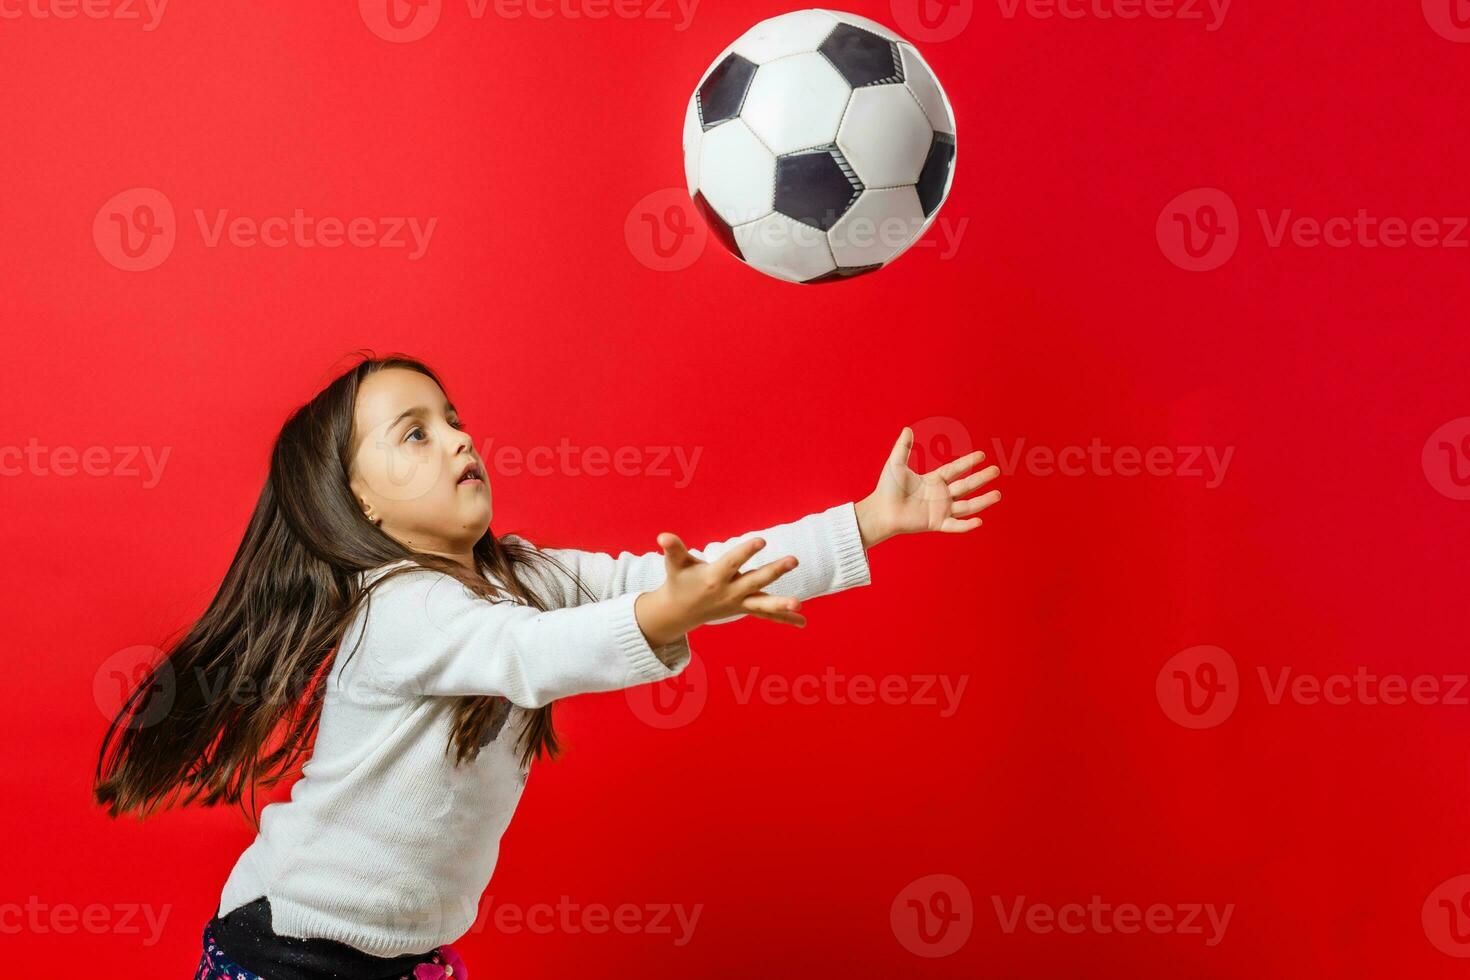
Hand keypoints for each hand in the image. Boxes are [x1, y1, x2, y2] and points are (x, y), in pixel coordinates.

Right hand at [634, 534, 806, 646]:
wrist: (679, 612)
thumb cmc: (679, 581)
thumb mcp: (675, 564)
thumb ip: (673, 549)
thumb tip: (663, 536)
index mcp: (714, 578)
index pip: (733, 562)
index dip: (746, 551)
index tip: (762, 540)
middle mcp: (729, 592)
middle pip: (754, 581)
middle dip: (774, 571)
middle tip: (793, 561)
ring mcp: (738, 603)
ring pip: (763, 603)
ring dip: (782, 605)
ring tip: (800, 604)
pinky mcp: (744, 608)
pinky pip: (765, 615)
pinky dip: (783, 619)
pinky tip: (803, 623)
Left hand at [855, 427, 1000, 546]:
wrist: (880, 511)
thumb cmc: (886, 489)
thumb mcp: (895, 465)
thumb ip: (903, 448)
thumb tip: (907, 429)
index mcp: (933, 481)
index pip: (955, 469)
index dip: (968, 462)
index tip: (983, 455)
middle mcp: (940, 495)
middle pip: (966, 486)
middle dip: (981, 478)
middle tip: (996, 470)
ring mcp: (940, 510)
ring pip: (966, 506)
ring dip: (982, 501)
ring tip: (998, 494)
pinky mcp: (936, 523)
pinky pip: (955, 526)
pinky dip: (967, 526)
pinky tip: (979, 521)